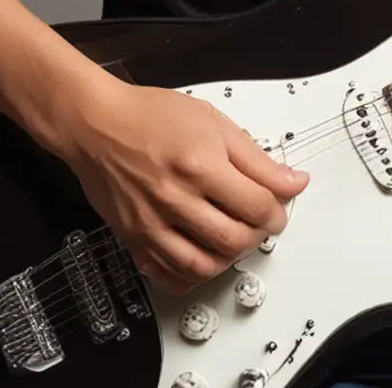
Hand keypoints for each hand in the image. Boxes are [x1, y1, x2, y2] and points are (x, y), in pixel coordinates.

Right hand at [51, 75, 309, 295]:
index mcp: (200, 164)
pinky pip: (170, 276)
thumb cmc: (152, 116)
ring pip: (204, 265)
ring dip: (230, 257)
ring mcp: (152, 225)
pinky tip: (205, 256)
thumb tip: (293, 182)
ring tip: (235, 237)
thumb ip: (256, 158)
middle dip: (259, 234)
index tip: (280, 206)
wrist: (98, 125)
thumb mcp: (214, 122)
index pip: (256, 205)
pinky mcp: (134, 240)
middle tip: (261, 222)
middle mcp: (175, 199)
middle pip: (234, 239)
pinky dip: (194, 275)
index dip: (278, 210)